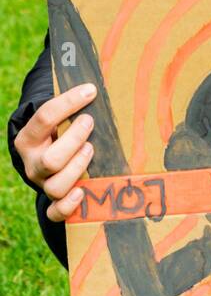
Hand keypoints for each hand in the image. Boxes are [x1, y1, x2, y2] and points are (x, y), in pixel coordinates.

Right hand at [12, 83, 97, 223]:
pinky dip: (69, 205)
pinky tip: (82, 192)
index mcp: (28, 138)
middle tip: (90, 123)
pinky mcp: (53, 202)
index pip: (44, 117)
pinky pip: (56, 212)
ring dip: (78, 168)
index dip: (69, 102)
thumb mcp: (59, 118)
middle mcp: (32, 163)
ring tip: (91, 149)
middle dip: (74, 139)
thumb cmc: (62, 132)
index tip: (91, 90)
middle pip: (51, 160)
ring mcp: (42, 184)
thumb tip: (97, 83)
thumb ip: (73, 105)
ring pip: (57, 186)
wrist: (48, 159)